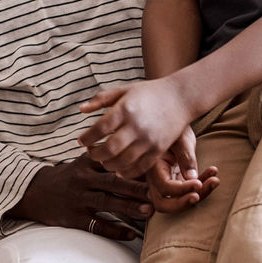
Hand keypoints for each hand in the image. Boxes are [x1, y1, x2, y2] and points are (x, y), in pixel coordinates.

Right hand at [8, 154, 151, 240]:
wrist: (34, 192)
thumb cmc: (67, 177)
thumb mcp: (82, 163)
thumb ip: (105, 159)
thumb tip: (138, 156)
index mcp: (86, 163)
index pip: (112, 161)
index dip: (133, 164)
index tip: (153, 168)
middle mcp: (82, 179)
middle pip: (112, 181)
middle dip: (136, 187)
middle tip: (157, 191)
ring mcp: (78, 198)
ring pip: (106, 202)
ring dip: (129, 207)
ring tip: (149, 211)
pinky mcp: (74, 217)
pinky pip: (96, 225)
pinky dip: (114, 230)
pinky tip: (131, 234)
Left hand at [78, 79, 192, 177]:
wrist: (180, 97)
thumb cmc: (149, 92)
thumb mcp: (124, 90)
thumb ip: (101, 99)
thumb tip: (81, 110)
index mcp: (125, 109)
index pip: (99, 129)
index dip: (87, 138)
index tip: (81, 141)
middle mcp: (137, 126)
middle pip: (110, 148)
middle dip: (95, 154)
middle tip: (90, 153)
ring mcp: (149, 139)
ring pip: (123, 161)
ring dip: (108, 164)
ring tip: (103, 161)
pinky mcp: (159, 149)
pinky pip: (140, 167)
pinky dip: (127, 172)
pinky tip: (119, 170)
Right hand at [146, 128, 219, 212]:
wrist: (172, 114)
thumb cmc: (174, 122)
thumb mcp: (181, 137)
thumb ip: (186, 157)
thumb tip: (192, 179)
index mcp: (152, 165)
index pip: (164, 188)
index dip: (181, 189)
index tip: (198, 182)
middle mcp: (156, 176)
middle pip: (163, 203)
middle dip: (183, 204)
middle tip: (199, 195)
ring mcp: (166, 179)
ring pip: (177, 199)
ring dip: (198, 194)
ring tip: (215, 180)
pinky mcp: (177, 178)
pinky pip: (188, 189)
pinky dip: (202, 185)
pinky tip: (213, 172)